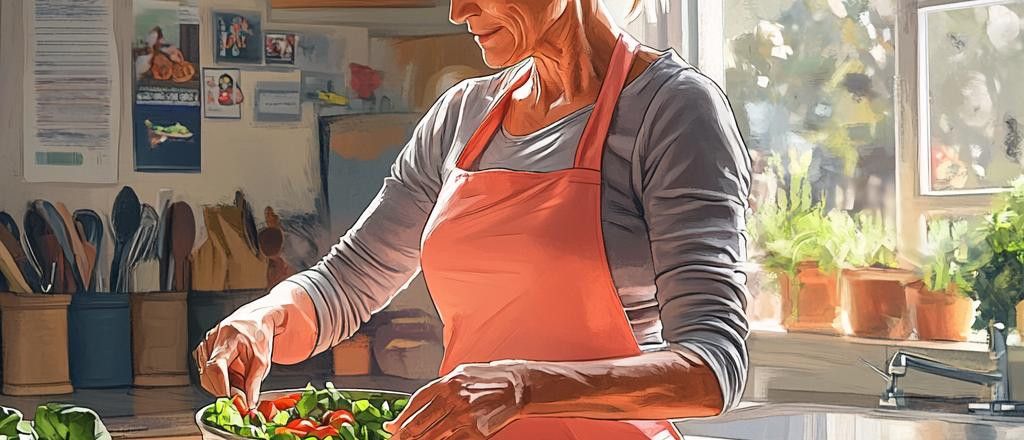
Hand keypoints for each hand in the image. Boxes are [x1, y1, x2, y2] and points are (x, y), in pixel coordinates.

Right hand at [192, 305, 275, 408]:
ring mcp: (205, 344)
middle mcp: (212, 340)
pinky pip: (204, 372)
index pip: (216, 366)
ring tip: (238, 379)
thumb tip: (249, 402)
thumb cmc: (258, 335)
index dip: (221, 386)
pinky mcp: (202, 350)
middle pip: (208, 374)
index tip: (230, 400)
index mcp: (228, 338)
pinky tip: (230, 375)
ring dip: (221, 384)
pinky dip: (217, 379)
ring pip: (204, 376)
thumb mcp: (263, 360)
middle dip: (223, 389)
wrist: (254, 321)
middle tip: (240, 396)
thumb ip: (255, 383)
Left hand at [385, 360, 530, 439]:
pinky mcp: (476, 431)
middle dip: (403, 437)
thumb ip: (439, 388)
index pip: (415, 404)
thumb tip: (415, 405)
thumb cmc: (487, 379)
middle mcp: (453, 399)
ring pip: (432, 437)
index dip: (400, 419)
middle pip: (419, 424)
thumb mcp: (460, 374)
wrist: (516, 387)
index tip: (391, 428)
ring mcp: (464, 416)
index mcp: (447, 383)